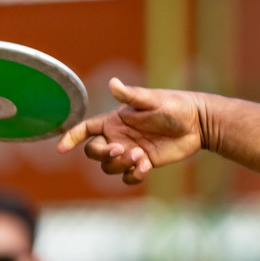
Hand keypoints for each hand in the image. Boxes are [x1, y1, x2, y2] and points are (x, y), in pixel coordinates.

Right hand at [56, 79, 207, 184]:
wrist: (197, 123)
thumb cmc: (174, 106)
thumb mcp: (151, 100)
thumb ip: (131, 96)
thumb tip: (113, 83)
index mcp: (114, 121)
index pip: (84, 130)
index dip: (70, 138)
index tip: (62, 149)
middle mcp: (118, 136)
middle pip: (93, 152)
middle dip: (102, 154)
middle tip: (120, 149)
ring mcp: (130, 151)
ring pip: (109, 167)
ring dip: (120, 165)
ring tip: (141, 156)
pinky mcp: (145, 163)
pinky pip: (128, 177)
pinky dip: (133, 175)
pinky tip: (146, 166)